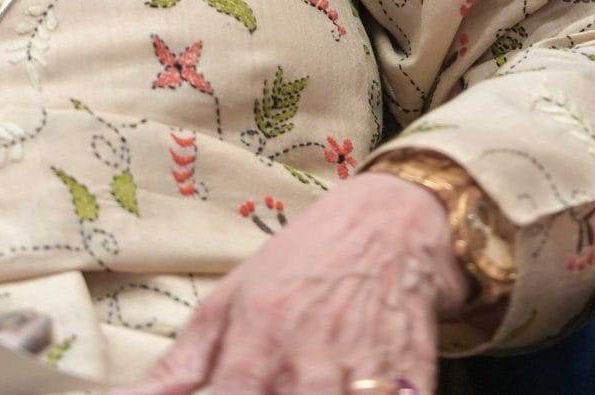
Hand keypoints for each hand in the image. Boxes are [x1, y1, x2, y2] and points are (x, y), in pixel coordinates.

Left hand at [126, 172, 466, 394]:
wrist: (391, 217)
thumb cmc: (302, 261)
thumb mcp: (231, 298)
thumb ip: (181, 363)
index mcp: (257, 338)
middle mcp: (307, 356)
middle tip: (277, 391)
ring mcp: (363, 365)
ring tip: (315, 390)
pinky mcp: (412, 371)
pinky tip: (364, 390)